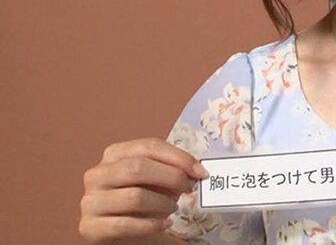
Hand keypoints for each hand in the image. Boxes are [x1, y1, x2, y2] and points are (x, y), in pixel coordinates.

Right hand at [79, 138, 208, 243]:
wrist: (124, 234)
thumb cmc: (143, 202)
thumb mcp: (157, 181)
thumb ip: (173, 170)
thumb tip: (196, 170)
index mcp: (114, 154)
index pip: (149, 146)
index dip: (179, 157)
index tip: (200, 171)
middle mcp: (97, 174)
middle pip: (138, 167)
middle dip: (172, 177)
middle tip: (189, 188)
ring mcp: (90, 201)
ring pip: (134, 196)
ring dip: (163, 203)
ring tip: (173, 207)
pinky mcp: (89, 227)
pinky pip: (124, 224)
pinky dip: (151, 225)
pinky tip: (164, 224)